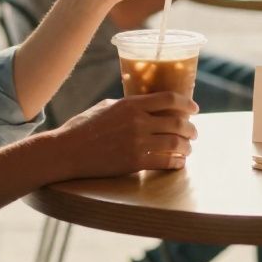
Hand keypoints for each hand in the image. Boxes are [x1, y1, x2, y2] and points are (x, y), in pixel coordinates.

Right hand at [46, 92, 199, 179]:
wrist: (67, 151)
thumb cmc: (83, 127)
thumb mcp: (107, 106)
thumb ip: (129, 105)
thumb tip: (147, 105)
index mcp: (132, 104)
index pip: (169, 99)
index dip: (187, 104)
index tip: (195, 109)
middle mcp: (138, 121)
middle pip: (177, 123)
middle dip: (191, 129)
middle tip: (194, 133)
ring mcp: (137, 142)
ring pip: (175, 143)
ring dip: (186, 147)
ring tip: (188, 148)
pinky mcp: (134, 162)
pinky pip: (165, 161)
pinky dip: (176, 162)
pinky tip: (178, 162)